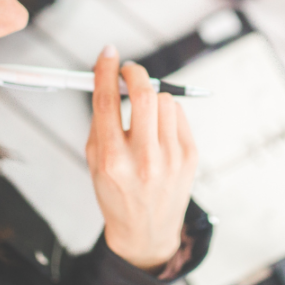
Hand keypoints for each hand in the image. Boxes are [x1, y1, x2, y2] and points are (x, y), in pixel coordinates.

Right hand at [85, 46, 198, 270]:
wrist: (146, 231)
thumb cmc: (117, 193)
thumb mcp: (94, 162)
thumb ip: (100, 121)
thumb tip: (108, 78)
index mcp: (111, 159)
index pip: (107, 101)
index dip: (106, 71)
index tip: (107, 54)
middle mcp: (142, 158)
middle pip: (143, 94)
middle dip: (135, 73)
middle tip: (128, 70)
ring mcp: (170, 158)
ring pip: (164, 100)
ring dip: (151, 97)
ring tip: (144, 113)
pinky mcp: (190, 156)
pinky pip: (179, 115)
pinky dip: (167, 113)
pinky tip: (158, 129)